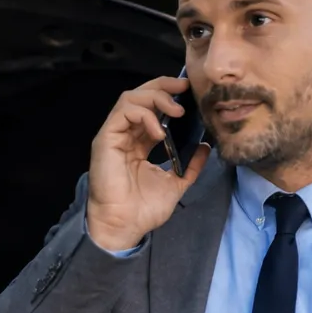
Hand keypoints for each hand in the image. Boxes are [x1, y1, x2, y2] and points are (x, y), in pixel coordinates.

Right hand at [86, 76, 211, 250]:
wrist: (125, 226)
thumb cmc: (143, 209)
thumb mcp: (176, 183)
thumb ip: (191, 165)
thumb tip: (205, 147)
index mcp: (139, 143)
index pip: (152, 109)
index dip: (169, 96)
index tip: (189, 92)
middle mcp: (126, 135)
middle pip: (140, 96)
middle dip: (163, 86)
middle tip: (185, 87)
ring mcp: (114, 135)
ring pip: (131, 98)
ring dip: (156, 97)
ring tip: (177, 111)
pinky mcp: (106, 139)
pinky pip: (124, 113)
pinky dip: (144, 115)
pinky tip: (160, 131)